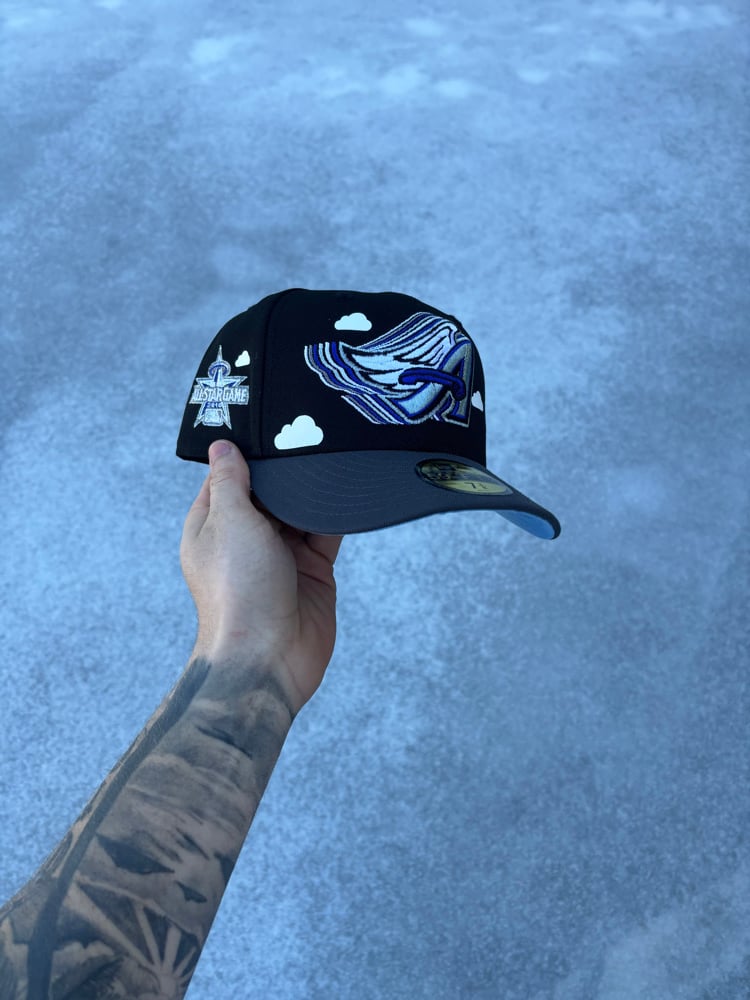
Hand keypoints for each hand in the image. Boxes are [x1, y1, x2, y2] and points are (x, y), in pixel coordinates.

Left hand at [180, 439, 343, 715]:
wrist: (269, 658)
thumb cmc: (238, 594)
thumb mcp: (229, 522)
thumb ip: (230, 482)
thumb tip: (223, 446)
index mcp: (213, 526)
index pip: (228, 478)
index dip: (246, 453)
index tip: (269, 422)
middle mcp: (246, 539)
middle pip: (268, 491)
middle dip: (286, 469)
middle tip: (310, 430)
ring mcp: (281, 555)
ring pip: (301, 510)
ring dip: (313, 490)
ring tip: (332, 452)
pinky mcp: (313, 571)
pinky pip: (327, 533)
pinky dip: (336, 514)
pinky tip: (347, 489)